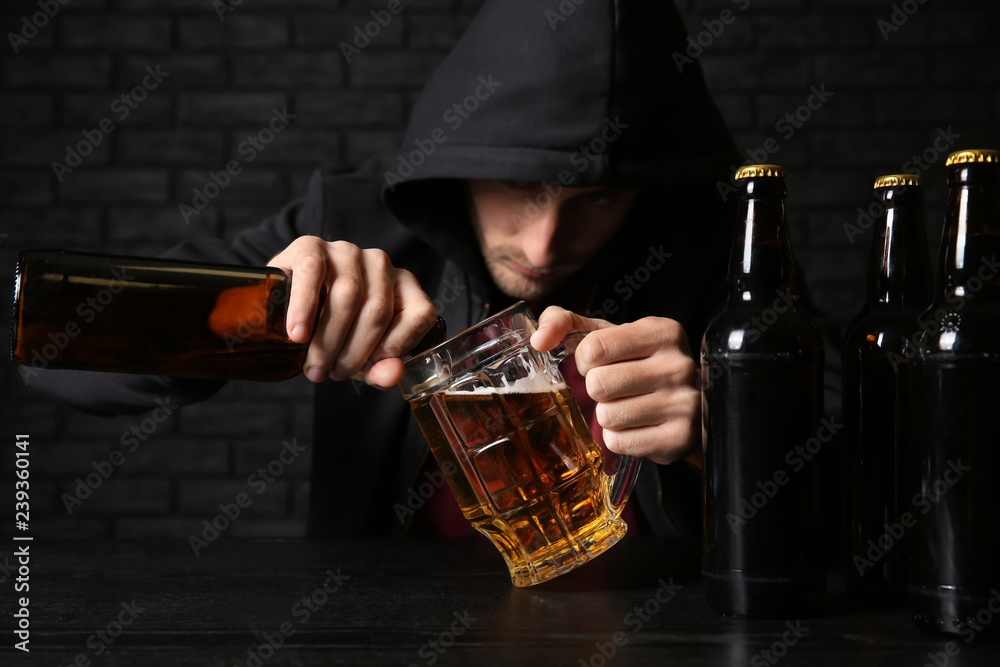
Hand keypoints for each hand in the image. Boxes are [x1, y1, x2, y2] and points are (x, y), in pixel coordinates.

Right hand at [268, 236, 437, 387]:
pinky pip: (313, 274)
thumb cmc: (331, 329)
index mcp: (405, 285)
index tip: (368, 370)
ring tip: (314, 367)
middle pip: (378, 312)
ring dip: (329, 340)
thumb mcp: (360, 354)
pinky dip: (305, 308)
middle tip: (332, 375)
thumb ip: (379, 367)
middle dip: (354, 353)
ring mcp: (348, 251)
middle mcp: (381, 264)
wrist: (283, 303)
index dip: (395, 348)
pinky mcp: (312, 246)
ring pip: (348, 296)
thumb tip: (391, 377)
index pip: (419, 315)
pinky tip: (298, 335)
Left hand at [530, 306, 700, 465]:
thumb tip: (539, 339)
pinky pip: (618, 442)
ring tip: (626, 406)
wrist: (687, 406)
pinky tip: (635, 426)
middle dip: (595, 389)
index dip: (584, 360)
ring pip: (607, 415)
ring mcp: (682, 404)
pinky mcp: (678, 438)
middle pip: (598, 384)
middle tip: (614, 388)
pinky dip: (618, 438)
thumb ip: (565, 322)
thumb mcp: (608, 334)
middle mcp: (678, 365)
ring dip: (606, 415)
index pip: (594, 347)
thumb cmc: (637, 364)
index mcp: (661, 332)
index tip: (597, 363)